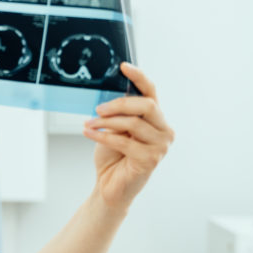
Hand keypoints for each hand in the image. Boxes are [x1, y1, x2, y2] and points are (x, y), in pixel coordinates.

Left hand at [82, 63, 173, 210]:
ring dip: (106, 122)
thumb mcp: (114, 128)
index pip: (151, 91)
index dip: (138, 77)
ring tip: (90, 124)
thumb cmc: (113, 156)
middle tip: (98, 108)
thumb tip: (107, 96)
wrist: (110, 185)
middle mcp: (163, 130)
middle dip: (119, 103)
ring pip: (133, 123)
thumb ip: (118, 113)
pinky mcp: (151, 159)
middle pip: (146, 105)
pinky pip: (125, 141)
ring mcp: (160, 146)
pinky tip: (89, 133)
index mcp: (156, 118)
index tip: (123, 66)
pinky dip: (103, 136)